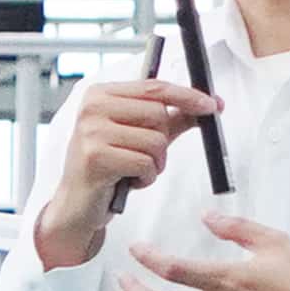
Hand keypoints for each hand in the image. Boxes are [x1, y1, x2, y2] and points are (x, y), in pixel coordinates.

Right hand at [30, 77, 220, 269]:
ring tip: (133, 170)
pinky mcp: (95, 156)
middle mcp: (92, 107)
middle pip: (158, 114)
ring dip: (155, 163)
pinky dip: (146, 178)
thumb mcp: (141, 136)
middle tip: (144, 156)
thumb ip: (172, 118)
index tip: (212, 104)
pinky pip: (145, 163)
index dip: (186, 95)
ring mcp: (91, 131)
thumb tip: (209, 104)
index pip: (154, 87)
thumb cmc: (109, 167)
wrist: (77, 203)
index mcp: (101, 94)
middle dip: (162, 141)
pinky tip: (128, 181)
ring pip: (155, 141)